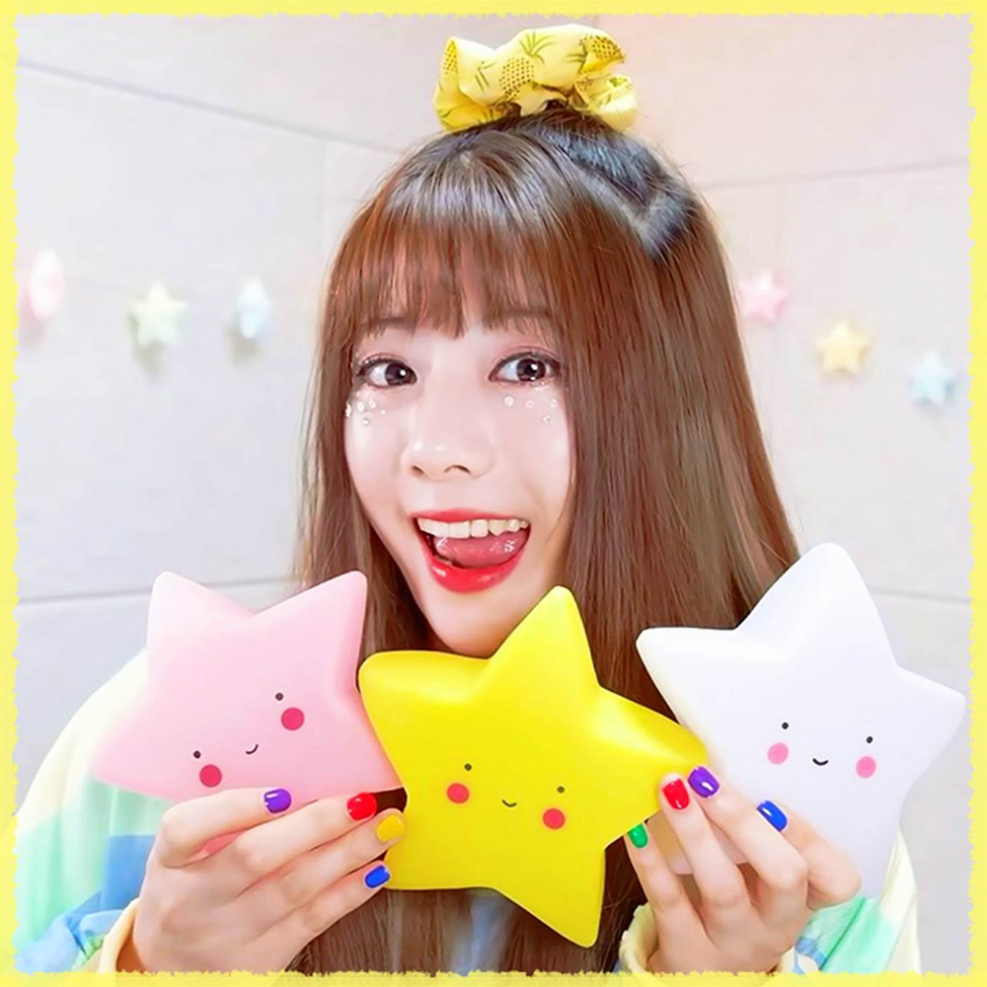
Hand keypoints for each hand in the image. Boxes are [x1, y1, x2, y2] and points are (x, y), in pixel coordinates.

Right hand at [120, 787, 403, 972]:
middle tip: (362, 798)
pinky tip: (376, 868)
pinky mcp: (259, 963)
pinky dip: (349, 891)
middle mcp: (191, 902)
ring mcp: (226, 937)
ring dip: (349, 852)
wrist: (169, 973)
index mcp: (168, 862)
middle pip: (256, 857)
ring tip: (386, 825)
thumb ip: (228, 820)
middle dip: (318, 823)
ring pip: (295, 888)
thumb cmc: (189, 891)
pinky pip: (313, 921)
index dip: (236, 807)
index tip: (284, 791)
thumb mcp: (186, 855)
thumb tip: (308, 779)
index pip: (187, 827)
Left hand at [622, 767, 859, 973]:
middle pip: (783, 874)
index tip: (769, 796)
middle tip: (705, 779)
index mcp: (804, 899)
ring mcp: (733, 940)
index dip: (808, 835)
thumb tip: (718, 761)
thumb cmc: (736, 902)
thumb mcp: (759, 876)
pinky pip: (670, 902)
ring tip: (670, 788)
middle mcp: (776, 923)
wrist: (701, 973)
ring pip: (723, 887)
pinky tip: (638, 828)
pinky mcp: (687, 949)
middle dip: (744, 821)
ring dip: (695, 831)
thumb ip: (755, 831)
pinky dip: (651, 861)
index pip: (837, 877)